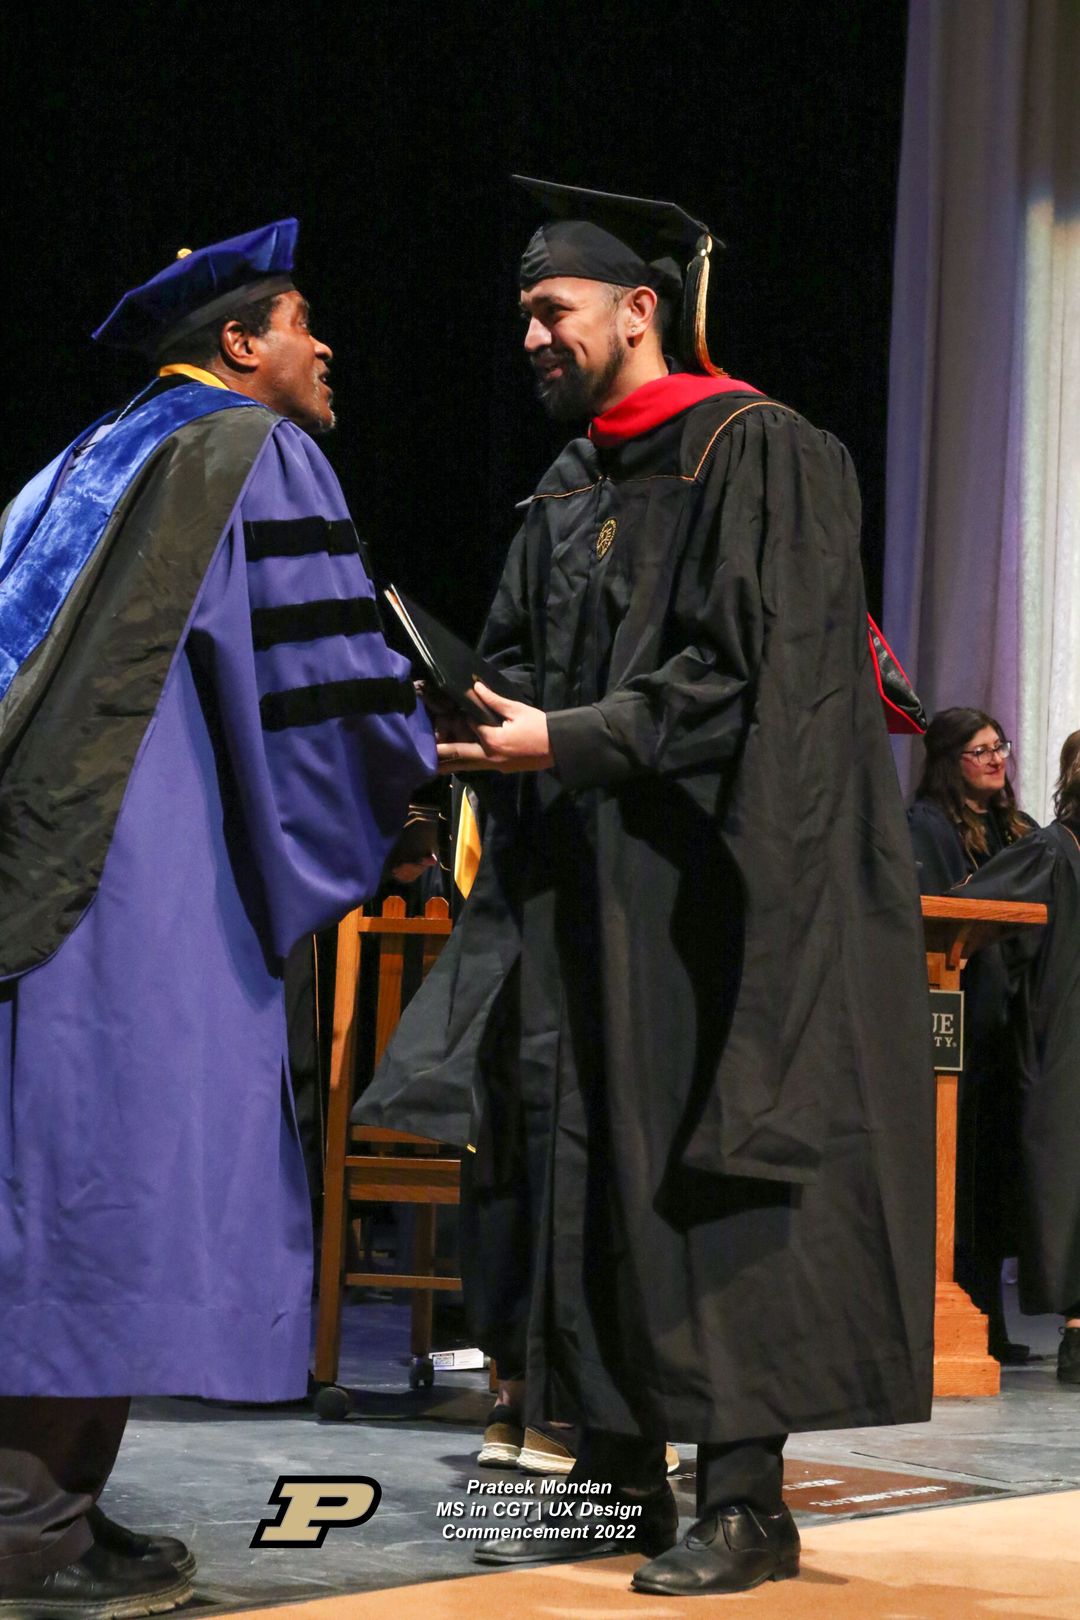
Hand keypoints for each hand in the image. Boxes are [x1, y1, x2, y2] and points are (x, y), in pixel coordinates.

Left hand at [436, 681, 553, 773]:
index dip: (463, 718)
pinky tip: (458, 763)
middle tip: (424, 755)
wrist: (559, 747)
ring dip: (451, 764)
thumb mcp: (517, 710)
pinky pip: (479, 766)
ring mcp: (496, 766)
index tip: (450, 711)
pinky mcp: (502, 769)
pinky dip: (467, 764)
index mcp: (494, 741)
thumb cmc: (540, 726)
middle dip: (442, 755)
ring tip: (434, 766)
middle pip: (461, 756)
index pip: (471, 728)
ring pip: (468, 765)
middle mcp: (491, 757)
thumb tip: (475, 687)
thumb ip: (493, 700)